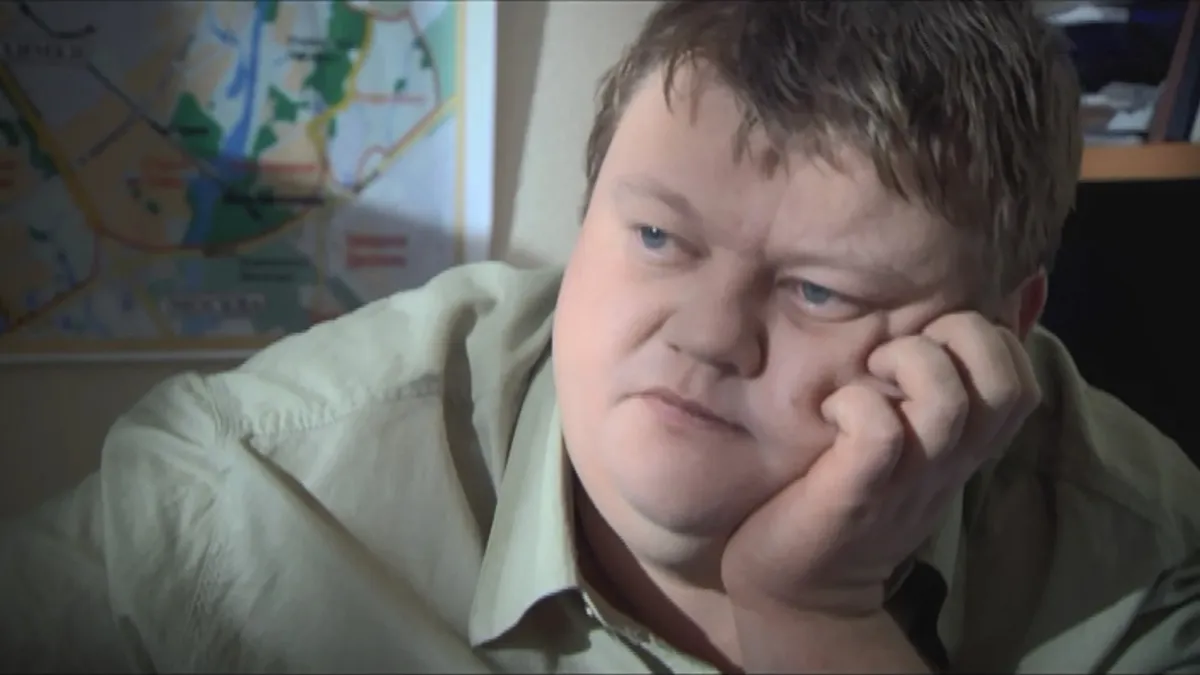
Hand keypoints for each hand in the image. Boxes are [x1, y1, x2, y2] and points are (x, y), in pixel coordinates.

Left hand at [721, 312, 1040, 614]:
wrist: (801, 591)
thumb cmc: (844, 498)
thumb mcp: (902, 451)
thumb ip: (920, 403)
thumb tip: (920, 336)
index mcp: (962, 447)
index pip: (1021, 378)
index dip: (988, 338)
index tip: (931, 341)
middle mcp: (948, 461)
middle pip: (1006, 381)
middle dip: (960, 334)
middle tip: (901, 349)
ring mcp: (907, 480)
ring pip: (947, 399)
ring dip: (907, 362)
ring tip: (868, 371)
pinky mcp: (857, 493)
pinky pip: (879, 432)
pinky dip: (856, 404)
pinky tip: (832, 409)